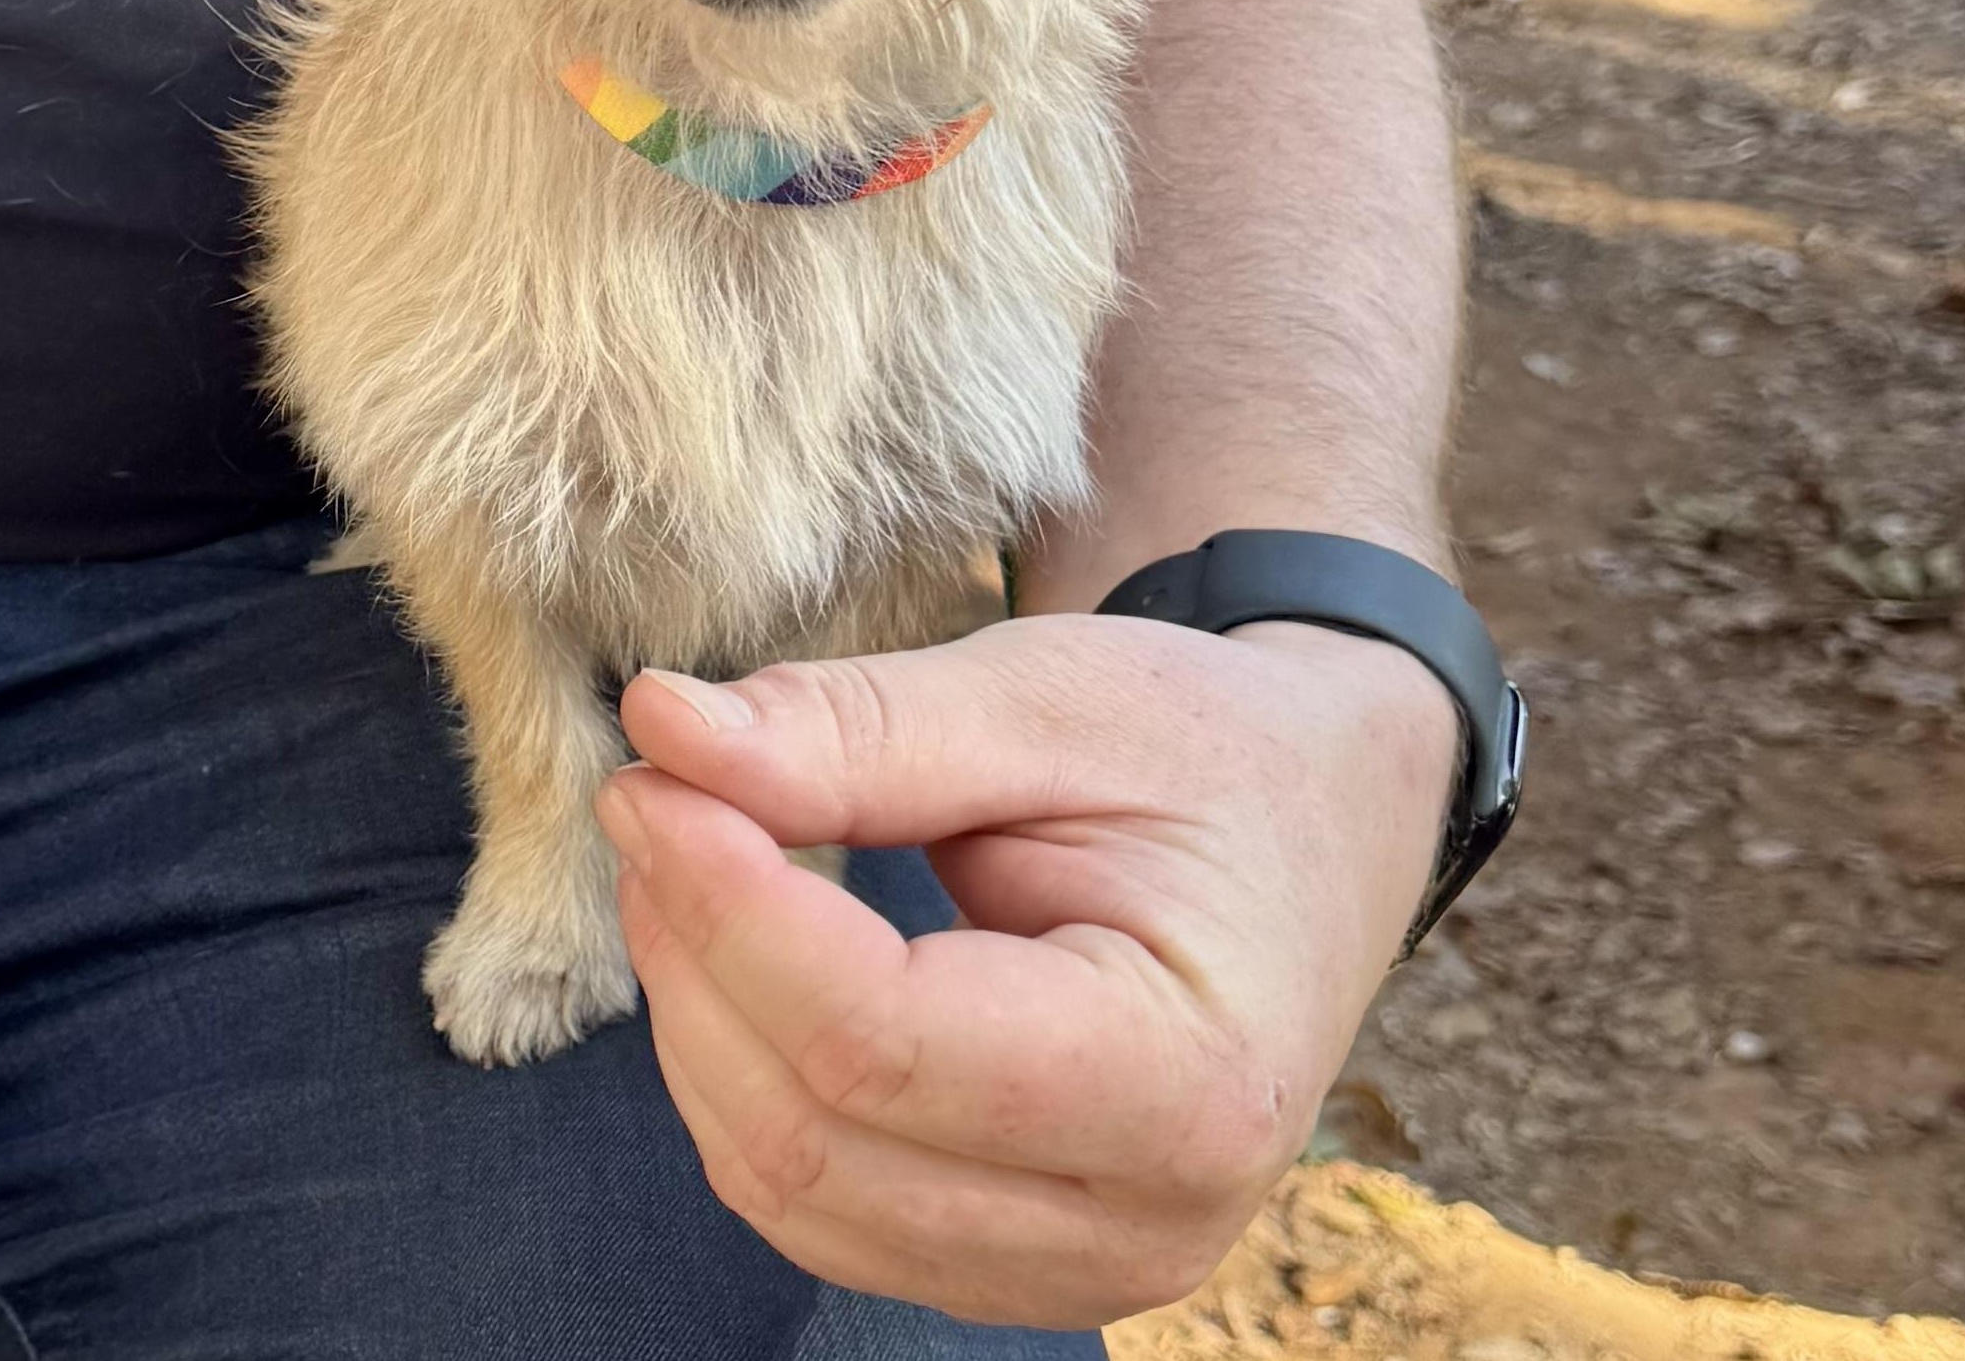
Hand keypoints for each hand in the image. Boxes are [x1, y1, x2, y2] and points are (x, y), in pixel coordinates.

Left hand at [595, 610, 1455, 1326]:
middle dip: (695, 956)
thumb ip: (858, 729)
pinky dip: (742, 1073)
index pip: (880, 1037)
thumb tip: (665, 729)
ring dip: (698, 1018)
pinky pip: (815, 1203)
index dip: (730, 908)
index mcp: (1188, 1078)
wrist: (1313, 830)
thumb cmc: (1202, 750)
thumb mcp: (1050, 695)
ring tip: (685, 852)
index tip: (651, 777)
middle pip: (816, 1135)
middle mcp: (1142, 1220)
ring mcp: (1075, 1268)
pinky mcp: (1008, 1260)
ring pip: (792, 1188)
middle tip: (651, 793)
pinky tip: (734, 947)